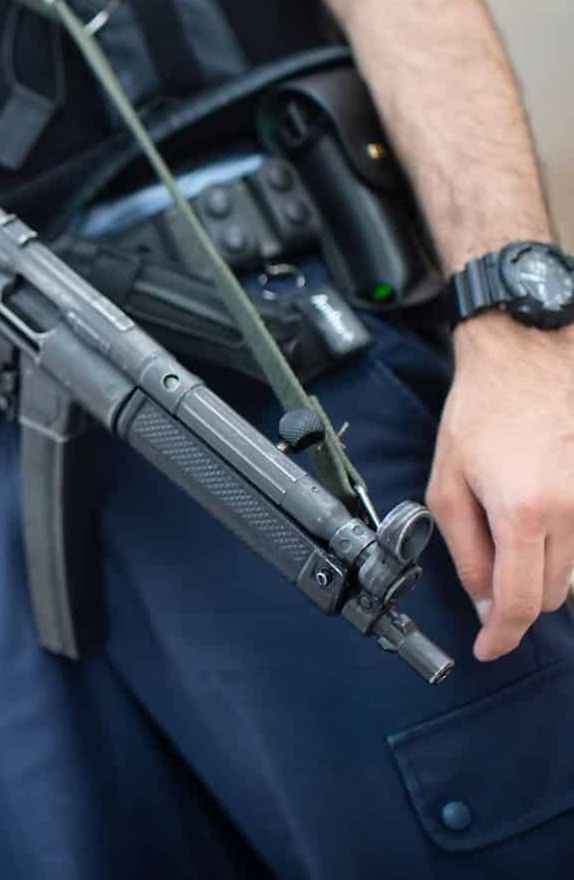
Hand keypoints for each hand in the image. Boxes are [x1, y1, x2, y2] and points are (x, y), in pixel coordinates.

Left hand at [426, 317, 573, 660]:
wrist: (530, 359)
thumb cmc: (482, 413)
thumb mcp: (447, 483)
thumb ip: (465, 549)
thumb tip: (481, 600)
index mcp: (524, 513)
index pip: (519, 602)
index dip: (501, 636)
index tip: (487, 650)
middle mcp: (572, 514)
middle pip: (550, 596)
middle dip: (515, 605)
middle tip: (485, 593)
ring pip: (572, 576)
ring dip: (538, 579)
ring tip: (506, 547)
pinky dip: (560, 554)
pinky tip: (533, 530)